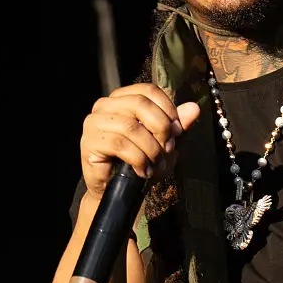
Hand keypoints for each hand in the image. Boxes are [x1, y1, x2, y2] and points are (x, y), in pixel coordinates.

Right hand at [80, 84, 200, 201]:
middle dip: (161, 128)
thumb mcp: (164, 142)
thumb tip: (194, 108)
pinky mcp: (89, 142)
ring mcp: (94, 122)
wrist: (120, 191)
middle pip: (140, 104)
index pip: (148, 90)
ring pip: (131, 127)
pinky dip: (138, 159)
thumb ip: (177, 125)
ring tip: (156, 163)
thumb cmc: (140, 162)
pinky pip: (120, 145)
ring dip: (151, 148)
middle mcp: (105, 105)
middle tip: (168, 148)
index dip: (168, 109)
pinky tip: (142, 170)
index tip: (177, 131)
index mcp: (123, 98)